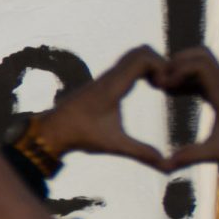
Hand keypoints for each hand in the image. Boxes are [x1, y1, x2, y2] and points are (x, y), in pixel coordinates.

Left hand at [35, 46, 167, 167]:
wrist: (51, 130)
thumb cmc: (80, 136)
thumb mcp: (114, 145)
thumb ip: (142, 153)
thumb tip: (167, 167)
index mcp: (112, 87)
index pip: (141, 58)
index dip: (160, 66)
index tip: (165, 87)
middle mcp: (108, 77)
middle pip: (140, 51)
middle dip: (159, 62)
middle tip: (166, 84)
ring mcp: (104, 77)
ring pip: (132, 56)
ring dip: (150, 65)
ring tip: (160, 86)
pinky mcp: (102, 81)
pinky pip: (126, 64)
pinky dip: (141, 69)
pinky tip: (148, 86)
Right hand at [156, 47, 218, 196]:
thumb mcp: (218, 153)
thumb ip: (190, 156)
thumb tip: (163, 166)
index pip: (200, 64)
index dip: (178, 69)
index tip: (164, 87)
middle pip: (201, 55)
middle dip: (177, 62)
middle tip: (160, 79)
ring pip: (203, 64)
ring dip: (182, 69)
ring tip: (163, 86)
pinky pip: (205, 78)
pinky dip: (188, 79)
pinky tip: (174, 93)